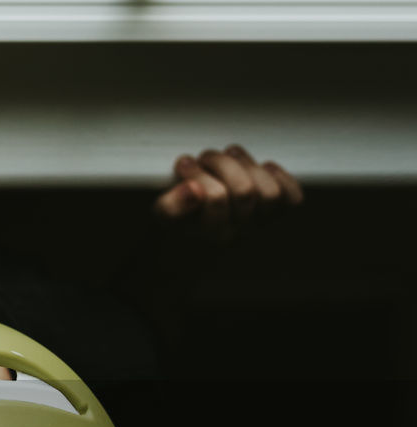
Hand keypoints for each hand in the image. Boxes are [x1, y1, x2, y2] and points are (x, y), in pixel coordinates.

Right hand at [152, 144, 302, 242]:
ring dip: (249, 166)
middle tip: (205, 157)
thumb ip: (172, 204)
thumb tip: (193, 189)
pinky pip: (292, 198)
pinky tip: (258, 171)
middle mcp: (240, 233)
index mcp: (212, 234)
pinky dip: (279, 178)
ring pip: (270, 193)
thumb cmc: (181, 220)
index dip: (198, 173)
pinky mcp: (278, 213)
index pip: (216, 198)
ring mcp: (261, 223)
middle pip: (244, 191)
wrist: (196, 238)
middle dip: (221, 164)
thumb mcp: (164, 214)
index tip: (185, 164)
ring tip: (230, 158)